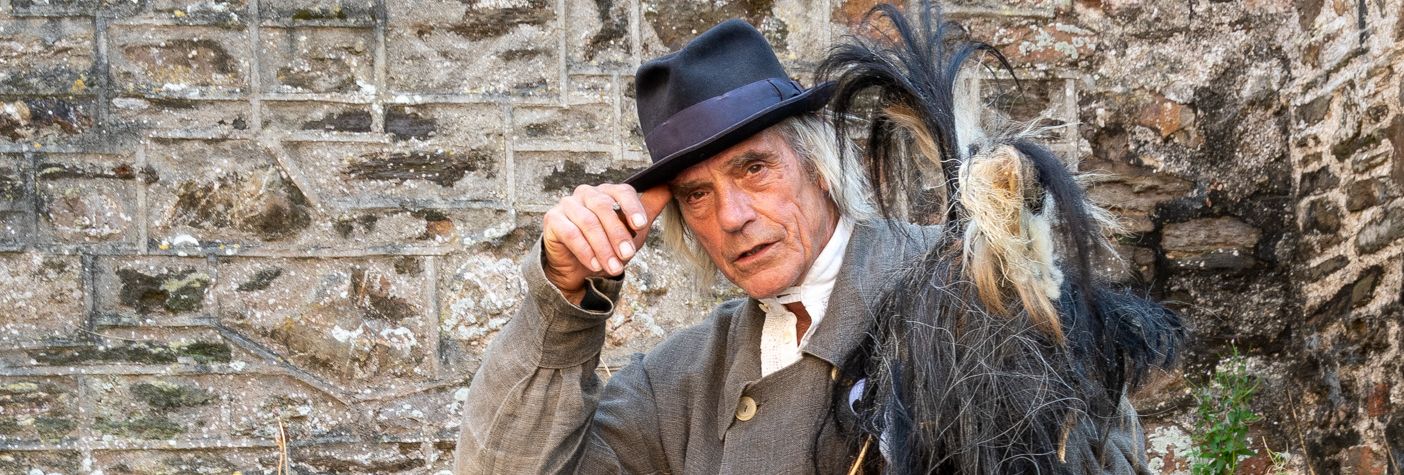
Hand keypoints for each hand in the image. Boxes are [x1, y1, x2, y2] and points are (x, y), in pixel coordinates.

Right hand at [541, 183, 670, 303]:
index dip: (632, 208)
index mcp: (607, 191)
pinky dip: (585, 251)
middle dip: (618, 233)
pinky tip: (594, 265)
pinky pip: (571, 233)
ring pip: (588, 222)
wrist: (579, 267)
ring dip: (603, 248)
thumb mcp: (632, 230)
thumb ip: (648, 209)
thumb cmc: (608, 245)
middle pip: (604, 207)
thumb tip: (668, 187)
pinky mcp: (553, 219)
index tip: (641, 226)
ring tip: (614, 268)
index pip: (622, 191)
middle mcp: (587, 193)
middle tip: (628, 255)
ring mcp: (568, 204)